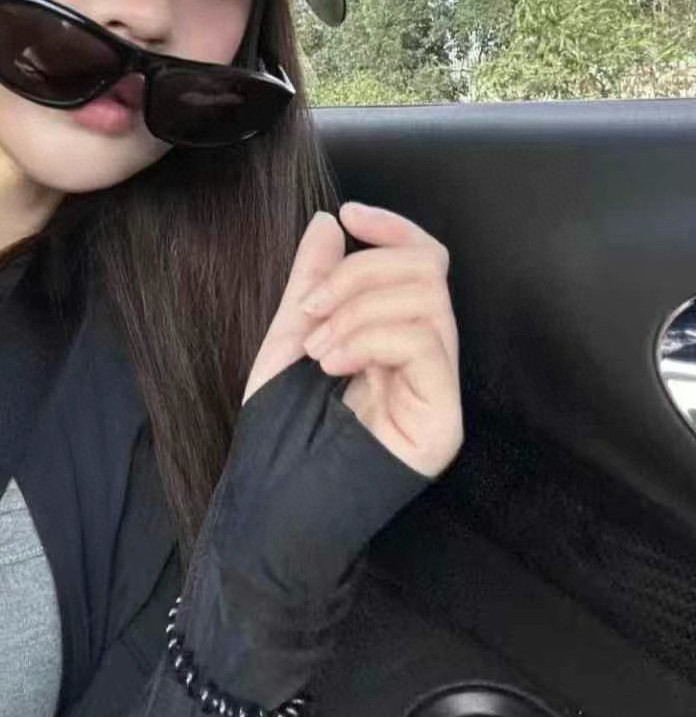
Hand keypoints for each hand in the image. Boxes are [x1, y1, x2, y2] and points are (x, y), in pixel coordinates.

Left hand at [243, 204, 461, 478]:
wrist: (273, 505)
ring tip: (317, 348)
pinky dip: (369, 337)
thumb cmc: (279, 431)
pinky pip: (423, 343)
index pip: (423, 260)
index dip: (393, 228)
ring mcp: (440, 391)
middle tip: (311, 310)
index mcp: (397, 336)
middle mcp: (429, 359)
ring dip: (356, 309)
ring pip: (426, 300)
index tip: (350, 211)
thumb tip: (330, 221)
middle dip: (359, 273)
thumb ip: (313, 281)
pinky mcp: (443, 421)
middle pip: (426, 269)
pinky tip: (332, 364)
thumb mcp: (290, 338)